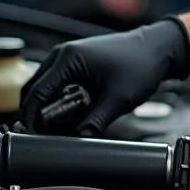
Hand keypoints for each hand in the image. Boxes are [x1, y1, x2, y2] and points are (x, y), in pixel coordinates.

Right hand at [19, 18, 189, 135]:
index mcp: (68, 59)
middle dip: (38, 114)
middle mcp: (63, 55)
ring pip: (45, 87)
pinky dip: (59, 99)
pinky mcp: (76, 62)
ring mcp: (69, 57)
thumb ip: (94, 123)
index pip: (37, 93)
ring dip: (49, 107)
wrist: (158, 48)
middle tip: (47, 134)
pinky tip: (73, 113)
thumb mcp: (118, 100)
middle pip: (34, 90)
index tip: (33, 136)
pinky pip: (57, 83)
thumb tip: (77, 140)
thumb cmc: (141, 65)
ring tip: (63, 125)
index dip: (32, 118)